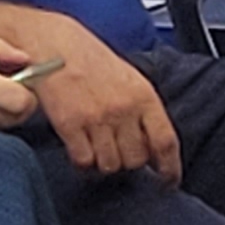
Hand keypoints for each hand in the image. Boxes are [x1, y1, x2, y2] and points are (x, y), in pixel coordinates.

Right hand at [25, 23, 183, 182]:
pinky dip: (83, 161)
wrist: (54, 43)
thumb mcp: (128, 78)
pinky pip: (84, 160)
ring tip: (97, 147)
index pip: (166, 142)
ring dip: (104, 162)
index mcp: (144, 95)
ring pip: (110, 165)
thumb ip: (142, 109)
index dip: (170, 168)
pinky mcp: (70, 125)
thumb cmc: (89, 58)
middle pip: (136, 159)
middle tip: (118, 151)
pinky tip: (80, 149)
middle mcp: (124, 109)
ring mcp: (97, 118)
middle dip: (129, 161)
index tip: (168, 181)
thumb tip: (152, 142)